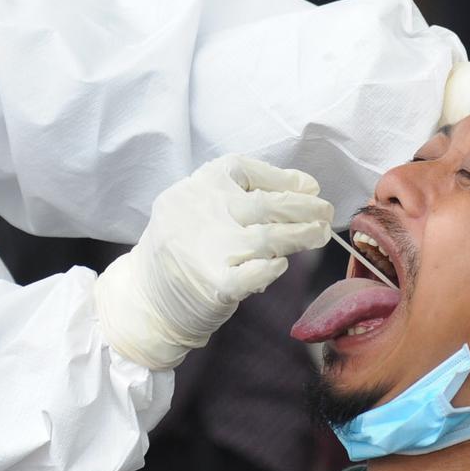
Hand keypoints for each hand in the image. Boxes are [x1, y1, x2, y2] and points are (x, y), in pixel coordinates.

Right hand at [94, 154, 332, 369]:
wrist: (144, 300)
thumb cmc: (182, 251)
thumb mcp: (197, 210)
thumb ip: (236, 198)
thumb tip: (303, 189)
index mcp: (194, 189)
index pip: (243, 170)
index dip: (281, 177)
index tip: (308, 187)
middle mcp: (198, 213)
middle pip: (263, 204)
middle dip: (303, 208)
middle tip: (325, 213)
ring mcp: (206, 249)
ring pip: (267, 237)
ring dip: (301, 235)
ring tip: (319, 235)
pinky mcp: (215, 285)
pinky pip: (257, 272)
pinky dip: (274, 267)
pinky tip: (281, 264)